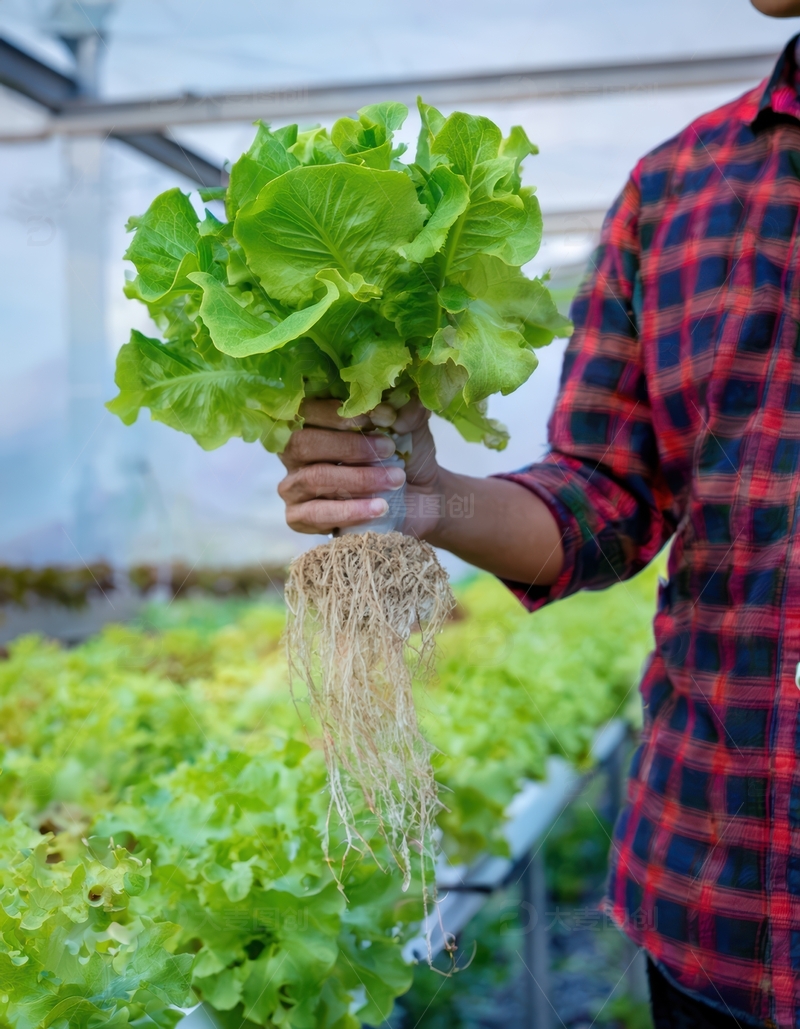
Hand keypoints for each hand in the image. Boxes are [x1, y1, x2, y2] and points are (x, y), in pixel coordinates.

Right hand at [277, 397, 443, 536]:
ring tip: (394, 480)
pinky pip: (317, 514)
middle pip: (303, 443)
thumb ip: (405, 412)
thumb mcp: (409, 430)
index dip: (341, 413)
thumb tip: (402, 403)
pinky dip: (351, 510)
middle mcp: (294, 452)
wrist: (419, 504)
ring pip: (314, 478)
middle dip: (349, 446)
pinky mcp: (298, 518)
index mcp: (311, 421)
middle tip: (388, 450)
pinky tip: (379, 508)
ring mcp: (293, 486)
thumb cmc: (403, 459)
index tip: (384, 417)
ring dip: (358, 479)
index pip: (308, 409)